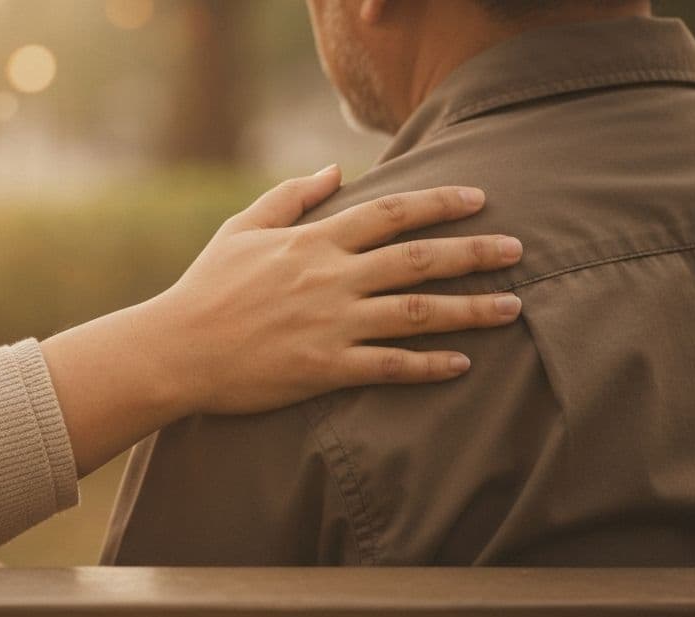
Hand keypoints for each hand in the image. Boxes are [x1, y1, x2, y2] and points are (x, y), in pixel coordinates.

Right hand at [148, 164, 523, 413]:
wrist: (175, 349)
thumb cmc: (207, 288)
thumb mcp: (243, 228)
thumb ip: (292, 197)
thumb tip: (335, 169)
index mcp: (315, 241)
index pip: (393, 212)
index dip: (441, 202)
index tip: (479, 197)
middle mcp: (332, 278)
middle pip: (419, 259)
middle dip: (475, 252)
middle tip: (519, 249)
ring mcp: (332, 324)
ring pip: (417, 313)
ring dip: (470, 309)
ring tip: (513, 307)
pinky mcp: (326, 367)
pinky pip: (391, 367)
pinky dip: (430, 365)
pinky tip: (463, 364)